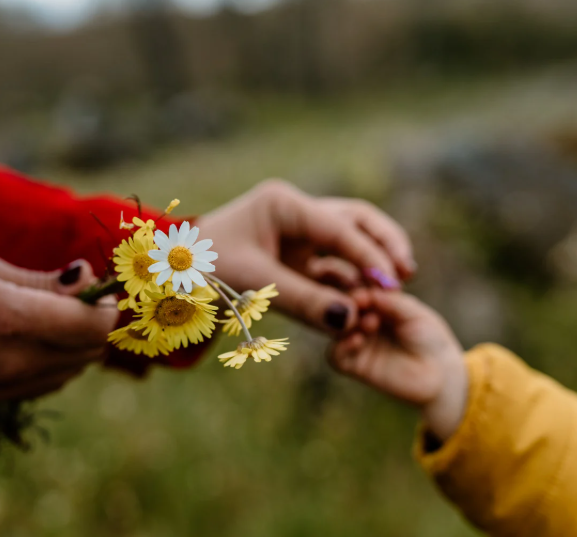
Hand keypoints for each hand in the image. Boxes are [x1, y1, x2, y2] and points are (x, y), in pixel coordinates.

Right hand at [0, 248, 117, 399]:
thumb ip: (42, 279)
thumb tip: (87, 277)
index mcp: (15, 320)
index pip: (94, 325)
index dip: (104, 305)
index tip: (94, 286)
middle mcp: (20, 361)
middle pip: (92, 349)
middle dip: (94, 321)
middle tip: (73, 295)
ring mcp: (11, 385)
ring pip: (75, 368)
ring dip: (77, 342)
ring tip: (49, 313)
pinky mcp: (1, 398)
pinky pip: (52, 382)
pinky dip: (59, 359)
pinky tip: (34, 337)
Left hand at [196, 179, 415, 332]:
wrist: (171, 278)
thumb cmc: (202, 272)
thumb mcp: (253, 285)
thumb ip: (303, 302)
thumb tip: (350, 321)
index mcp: (283, 204)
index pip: (338, 226)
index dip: (368, 255)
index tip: (392, 284)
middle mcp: (294, 212)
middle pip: (354, 220)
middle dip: (383, 244)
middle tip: (406, 275)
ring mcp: (297, 232)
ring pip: (349, 239)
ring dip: (371, 261)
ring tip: (395, 289)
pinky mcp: (296, 255)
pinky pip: (333, 263)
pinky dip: (350, 279)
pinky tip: (365, 301)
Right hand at [329, 289, 467, 441]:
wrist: (440, 374)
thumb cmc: (429, 338)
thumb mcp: (413, 313)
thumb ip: (390, 302)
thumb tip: (366, 292)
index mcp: (373, 301)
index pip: (354, 286)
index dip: (356, 284)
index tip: (366, 286)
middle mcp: (359, 319)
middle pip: (338, 305)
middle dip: (349, 302)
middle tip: (362, 302)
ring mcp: (354, 341)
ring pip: (333, 329)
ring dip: (347, 323)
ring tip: (370, 322)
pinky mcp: (353, 365)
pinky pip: (335, 356)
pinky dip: (342, 346)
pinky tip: (358, 340)